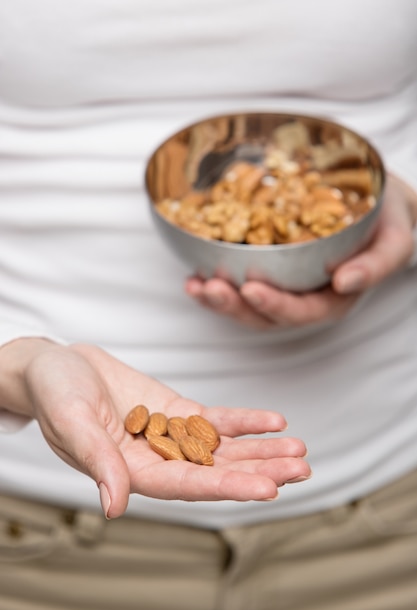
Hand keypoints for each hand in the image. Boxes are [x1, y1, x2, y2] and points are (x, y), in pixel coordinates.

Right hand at [0, 340, 309, 517]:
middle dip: (259, 470)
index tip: (269, 488)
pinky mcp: (175, 411)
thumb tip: (115, 508)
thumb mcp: (72, 424)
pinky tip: (273, 421)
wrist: (57, 365)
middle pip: (216, 470)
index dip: (228, 486)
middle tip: (300, 469)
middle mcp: (157, 460)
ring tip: (299, 450)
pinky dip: (244, 421)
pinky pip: (215, 418)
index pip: (188, 486)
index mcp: (131, 473)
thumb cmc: (55, 394)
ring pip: (223, 447)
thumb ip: (98, 462)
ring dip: (261, 449)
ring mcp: (169, 435)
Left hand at [185, 173, 416, 328]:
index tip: (252, 290)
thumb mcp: (393, 239)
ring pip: (245, 304)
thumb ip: (377, 264)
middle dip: (235, 305)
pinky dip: (213, 282)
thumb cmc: (385, 220)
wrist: (375, 202)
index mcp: (333, 299)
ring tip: (196, 285)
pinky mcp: (266, 270)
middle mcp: (304, 298)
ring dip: (218, 299)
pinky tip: (193, 275)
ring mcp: (282, 286)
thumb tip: (345, 282)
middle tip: (212, 288)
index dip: (275, 305)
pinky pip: (237, 283)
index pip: (302, 312)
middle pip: (265, 314)